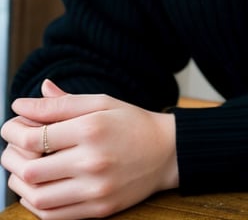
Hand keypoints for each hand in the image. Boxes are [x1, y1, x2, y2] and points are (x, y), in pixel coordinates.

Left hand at [1, 79, 177, 219]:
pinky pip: (53, 216)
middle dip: (11, 158)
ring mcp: (95, 189)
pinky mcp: (98, 210)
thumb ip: (61, 104)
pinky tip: (36, 188)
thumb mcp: (100, 103)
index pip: (35, 136)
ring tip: (22, 168)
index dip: (13, 131)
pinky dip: (35, 203)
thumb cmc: (132, 123)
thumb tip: (21, 104)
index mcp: (91, 129)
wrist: (167, 152)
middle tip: (11, 148)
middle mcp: (92, 161)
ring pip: (37, 197)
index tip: (11, 126)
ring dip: (19, 183)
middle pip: (31, 169)